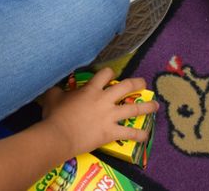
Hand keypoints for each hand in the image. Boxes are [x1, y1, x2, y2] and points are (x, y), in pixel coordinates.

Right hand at [40, 68, 158, 156]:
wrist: (59, 136)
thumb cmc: (55, 115)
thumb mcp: (52, 97)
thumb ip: (56, 90)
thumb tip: (54, 87)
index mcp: (91, 89)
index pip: (106, 74)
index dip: (110, 73)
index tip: (112, 75)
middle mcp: (104, 100)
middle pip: (126, 86)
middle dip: (137, 83)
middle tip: (143, 83)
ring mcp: (110, 116)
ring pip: (134, 108)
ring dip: (147, 106)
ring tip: (155, 105)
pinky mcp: (111, 132)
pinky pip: (129, 133)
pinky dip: (139, 135)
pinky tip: (146, 136)